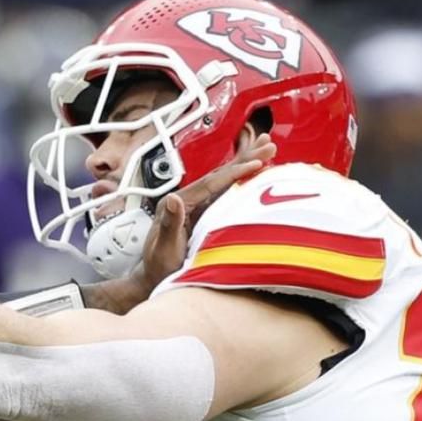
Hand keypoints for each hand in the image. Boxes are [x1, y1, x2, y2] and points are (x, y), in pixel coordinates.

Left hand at [84, 134, 276, 312]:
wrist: (153, 278)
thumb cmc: (158, 267)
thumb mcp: (163, 248)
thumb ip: (168, 224)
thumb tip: (173, 199)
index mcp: (178, 204)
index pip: (210, 184)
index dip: (234, 172)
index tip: (255, 163)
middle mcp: (188, 200)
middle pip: (220, 175)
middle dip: (245, 158)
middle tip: (268, 142)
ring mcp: (198, 206)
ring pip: (225, 181)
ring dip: (246, 164)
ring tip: (266, 147)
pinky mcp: (205, 214)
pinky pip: (227, 193)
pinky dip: (243, 181)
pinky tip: (257, 174)